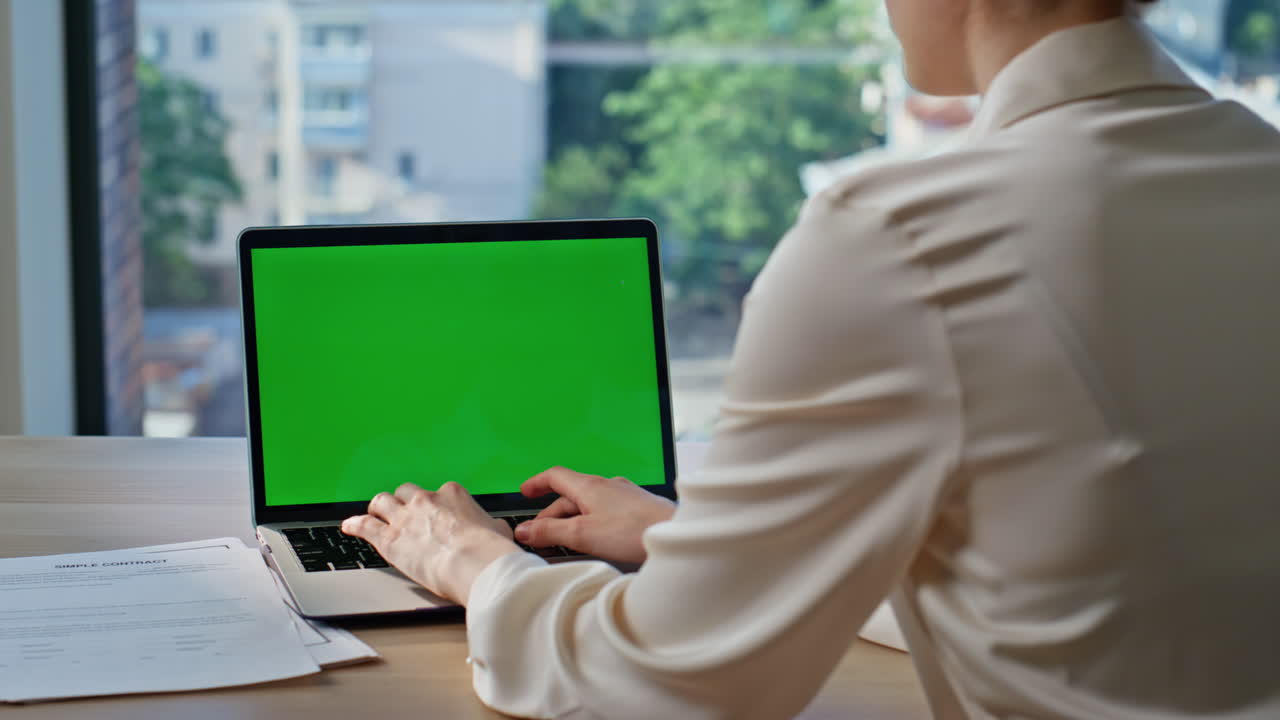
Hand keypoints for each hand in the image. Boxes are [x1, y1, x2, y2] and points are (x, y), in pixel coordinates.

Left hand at [341, 482, 519, 605]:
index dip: (435, 505)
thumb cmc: (489, 550)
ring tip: (374, 514)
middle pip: (406, 492)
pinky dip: (355, 525)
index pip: (439, 493)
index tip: (435, 515)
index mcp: (453, 495)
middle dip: (403, 502)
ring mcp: (404, 518)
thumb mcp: (498, 531)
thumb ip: (490, 526)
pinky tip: (348, 526)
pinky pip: (365, 526)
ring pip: (382, 502)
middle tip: (403, 512)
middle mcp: (425, 500)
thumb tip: (495, 530)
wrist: (474, 564)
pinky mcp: (389, 539)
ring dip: (378, 508)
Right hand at [515, 467, 675, 563]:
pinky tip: (597, 540)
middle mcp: (607, 486)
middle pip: (571, 495)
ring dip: (573, 520)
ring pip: (589, 505)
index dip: (537, 483)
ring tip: (565, 542)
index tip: (525, 492)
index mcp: (590, 486)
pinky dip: (592, 523)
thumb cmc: (634, 531)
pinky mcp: (637, 510)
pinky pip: (606, 512)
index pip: (555, 476)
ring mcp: (624, 496)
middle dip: (552, 514)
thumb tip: (525, 531)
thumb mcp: (583, 534)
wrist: (676, 535)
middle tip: (540, 535)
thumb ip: (551, 532)